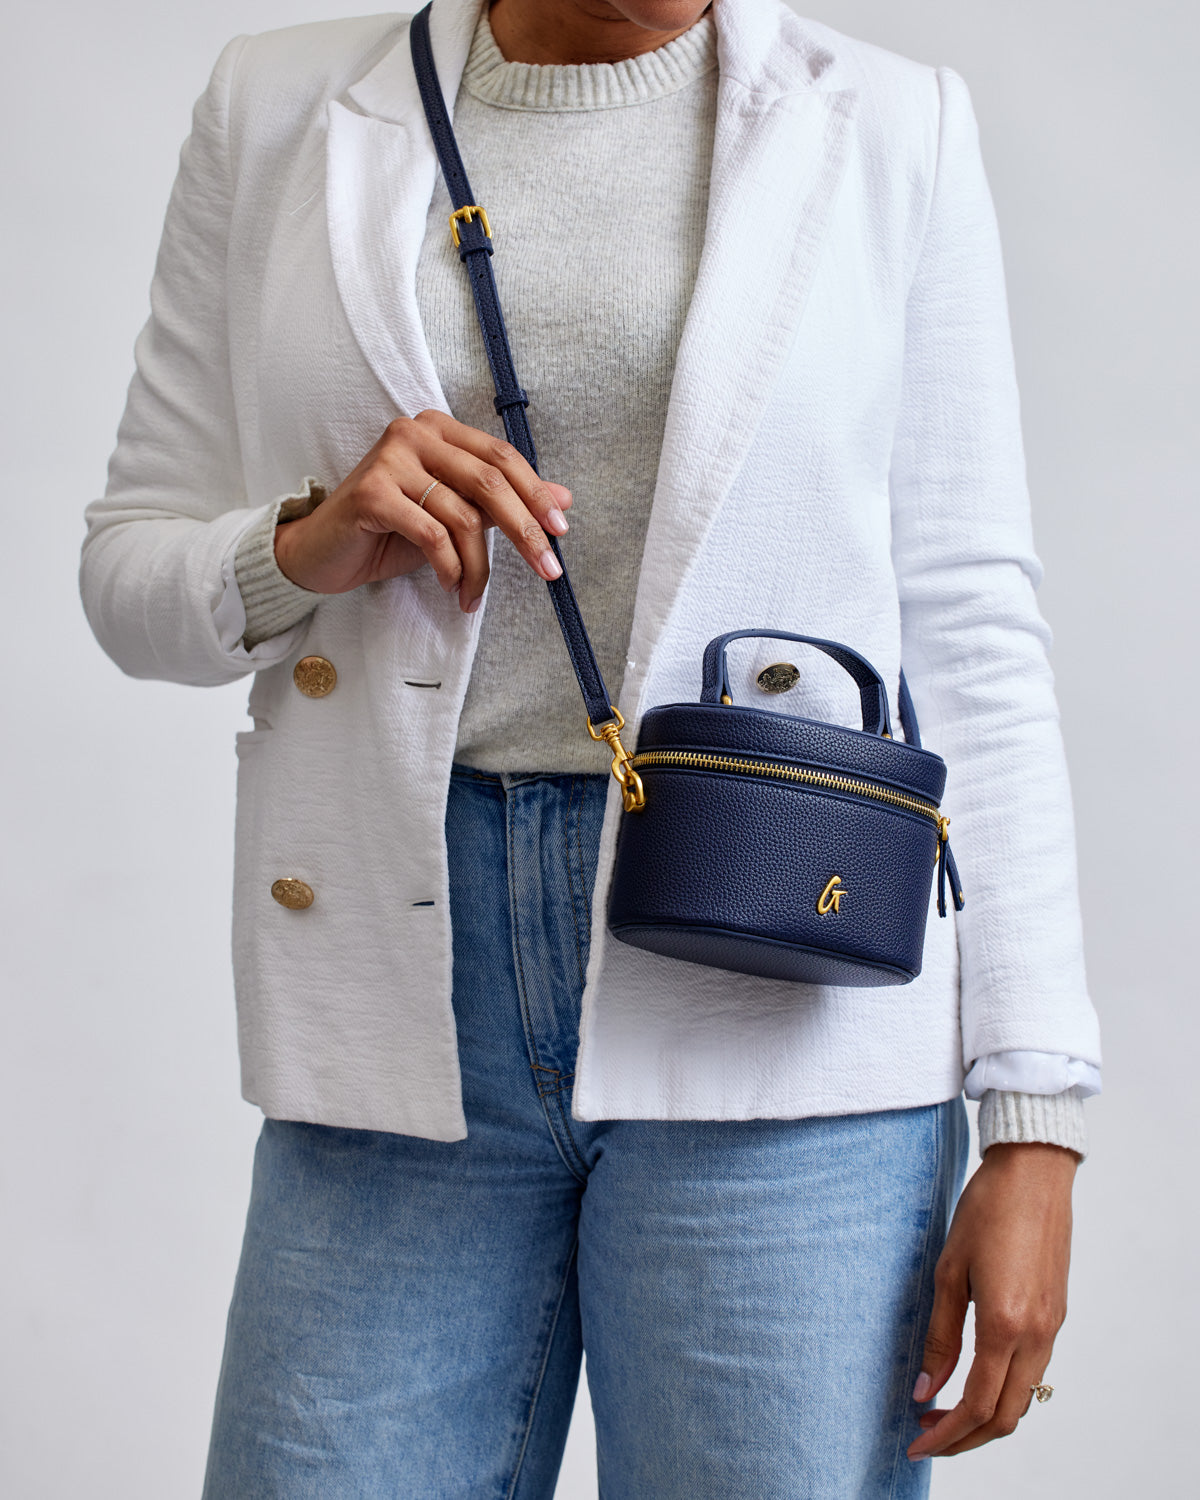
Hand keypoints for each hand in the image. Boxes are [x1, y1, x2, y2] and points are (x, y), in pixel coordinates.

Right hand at [273, 409, 572, 612]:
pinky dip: (450, 568)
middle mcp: (415, 432)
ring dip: (479, 567)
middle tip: (548, 569)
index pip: (502, 457)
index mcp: (439, 430)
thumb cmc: (389, 532)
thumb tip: (563, 499)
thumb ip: (501, 503)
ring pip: (463, 516)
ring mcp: (391, 459)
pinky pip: (433, 535)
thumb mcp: (453, 514)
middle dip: (526, 531)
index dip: (537, 494)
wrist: (322, 553)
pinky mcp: (372, 492)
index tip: (561, 531)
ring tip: (473, 595)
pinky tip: (450, 586)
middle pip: (491, 481)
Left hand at [907, 1141, 1077, 1460]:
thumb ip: (940, 1335)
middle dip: (965, 1438)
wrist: (1034, 1171)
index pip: (976, 1405)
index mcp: (1006, 1325)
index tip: (916, 1443)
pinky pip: (1035, 1372)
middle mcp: (1037, 1334)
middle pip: (1005, 1416)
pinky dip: (1005, 1390)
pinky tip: (975, 1378)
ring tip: (944, 1410)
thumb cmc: (987, 1208)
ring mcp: (1053, 1326)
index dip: (946, 1434)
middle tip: (926, 1436)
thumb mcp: (949, 1269)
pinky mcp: (1057, 1313)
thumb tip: (925, 1389)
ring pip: (1024, 1398)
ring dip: (985, 1417)